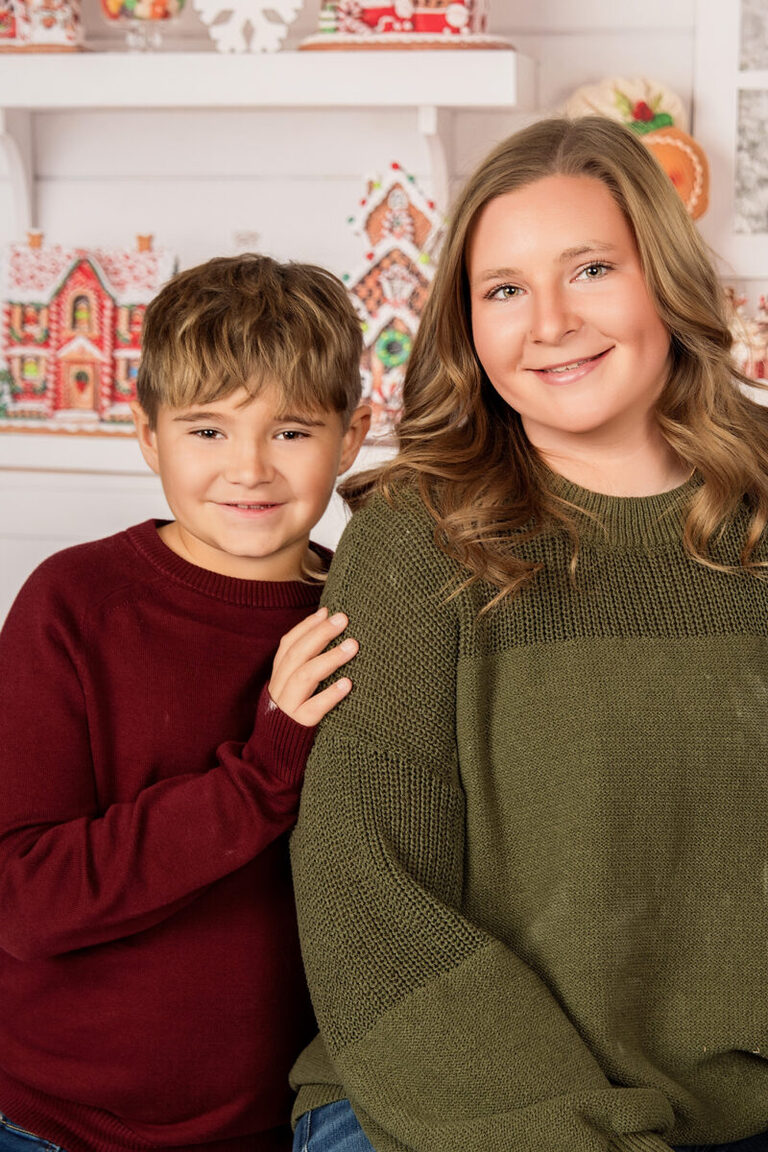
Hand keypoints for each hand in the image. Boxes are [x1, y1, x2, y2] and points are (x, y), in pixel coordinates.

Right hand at [268, 606, 356, 726]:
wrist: (272, 765)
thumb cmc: (294, 723)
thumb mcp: (295, 694)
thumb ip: (306, 671)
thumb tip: (332, 638)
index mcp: (278, 679)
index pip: (287, 645)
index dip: (306, 626)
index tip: (327, 611)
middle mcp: (279, 690)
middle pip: (296, 654)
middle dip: (320, 634)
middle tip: (344, 619)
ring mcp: (286, 708)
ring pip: (303, 676)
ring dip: (329, 658)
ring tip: (353, 646)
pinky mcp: (298, 727)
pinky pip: (313, 708)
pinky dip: (330, 694)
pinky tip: (347, 684)